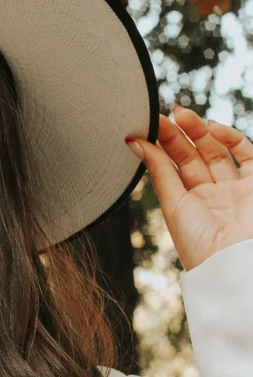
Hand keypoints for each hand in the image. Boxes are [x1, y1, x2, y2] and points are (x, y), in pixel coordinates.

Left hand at [127, 107, 252, 271]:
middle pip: (195, 155)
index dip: (163, 144)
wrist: (233, 262)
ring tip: (182, 114)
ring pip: (218, 151)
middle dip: (180, 133)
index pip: (174, 166)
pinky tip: (213, 128)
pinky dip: (231, 138)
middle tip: (165, 114)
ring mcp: (235, 189)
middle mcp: (211, 194)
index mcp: (187, 203)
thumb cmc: (198, 241)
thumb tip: (134, 143)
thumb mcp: (172, 204)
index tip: (149, 123)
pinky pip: (247, 154)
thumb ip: (158, 171)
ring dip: (201, 131)